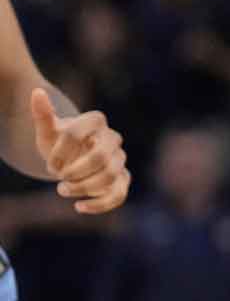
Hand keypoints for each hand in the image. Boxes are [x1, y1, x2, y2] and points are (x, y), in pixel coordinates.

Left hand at [31, 89, 130, 213]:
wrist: (72, 158)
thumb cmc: (59, 143)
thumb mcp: (48, 131)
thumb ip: (42, 114)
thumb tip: (36, 92)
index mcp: (95, 121)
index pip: (78, 133)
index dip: (60, 152)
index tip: (49, 163)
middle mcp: (112, 139)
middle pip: (102, 156)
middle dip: (76, 171)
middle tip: (58, 179)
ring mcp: (119, 160)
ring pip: (111, 175)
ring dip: (84, 187)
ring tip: (62, 190)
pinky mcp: (121, 180)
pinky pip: (119, 194)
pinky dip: (100, 204)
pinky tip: (79, 207)